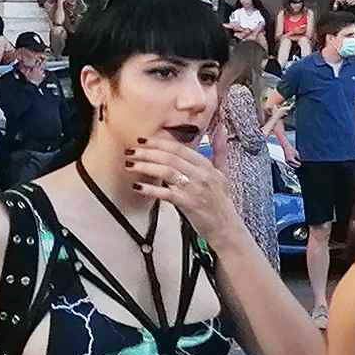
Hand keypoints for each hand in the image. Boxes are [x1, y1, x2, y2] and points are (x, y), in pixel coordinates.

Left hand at [127, 130, 244, 252]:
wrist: (226, 227)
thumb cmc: (221, 201)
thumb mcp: (223, 173)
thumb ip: (220, 150)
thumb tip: (221, 128)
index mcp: (206, 165)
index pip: (180, 148)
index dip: (159, 142)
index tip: (143, 140)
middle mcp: (201, 174)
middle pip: (170, 157)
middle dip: (147, 152)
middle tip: (130, 150)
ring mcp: (194, 189)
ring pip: (166, 171)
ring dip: (145, 166)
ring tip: (129, 165)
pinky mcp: (188, 204)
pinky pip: (165, 193)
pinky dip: (150, 189)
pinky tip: (136, 186)